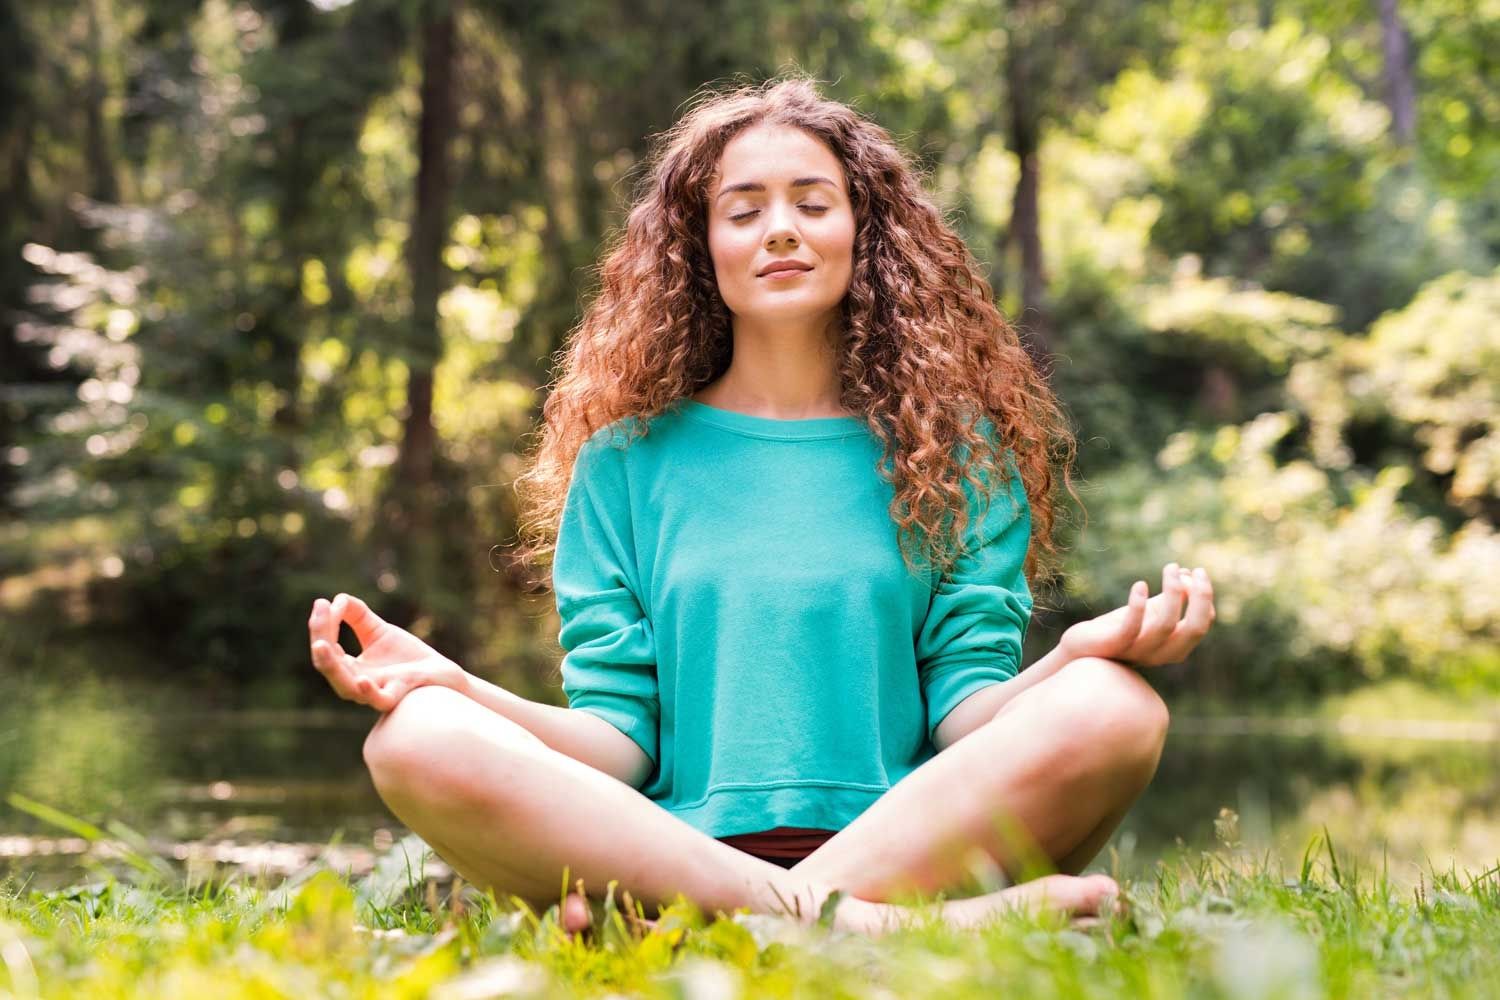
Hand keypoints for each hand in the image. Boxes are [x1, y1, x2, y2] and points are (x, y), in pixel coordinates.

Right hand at [307, 592, 465, 711]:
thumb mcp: (377, 631)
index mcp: (348, 669)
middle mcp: (356, 684)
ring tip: (321, 645)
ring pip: (346, 687)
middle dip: (321, 637)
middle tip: (320, 613)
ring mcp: (375, 691)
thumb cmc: (406, 656)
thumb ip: (356, 615)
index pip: (324, 650)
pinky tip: (362, 680)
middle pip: (329, 666)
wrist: (440, 674)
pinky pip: (380, 700)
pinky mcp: (398, 694)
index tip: (322, 602)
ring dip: (331, 666)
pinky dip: (369, 693)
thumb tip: (336, 599)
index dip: (320, 626)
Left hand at [1059, 562, 1215, 667]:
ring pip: (1166, 625)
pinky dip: (1138, 605)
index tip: (1195, 571)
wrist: (1083, 647)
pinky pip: (1131, 628)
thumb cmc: (1119, 628)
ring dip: (1173, 592)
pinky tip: (1140, 585)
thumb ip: (1170, 600)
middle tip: (1196, 569)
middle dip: (1201, 597)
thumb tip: (1188, 573)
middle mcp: (1161, 654)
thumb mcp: (1150, 612)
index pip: (1202, 624)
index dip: (1204, 596)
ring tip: (1171, 567)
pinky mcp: (1115, 646)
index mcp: (1175, 647)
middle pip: (1194, 629)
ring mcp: (1138, 652)